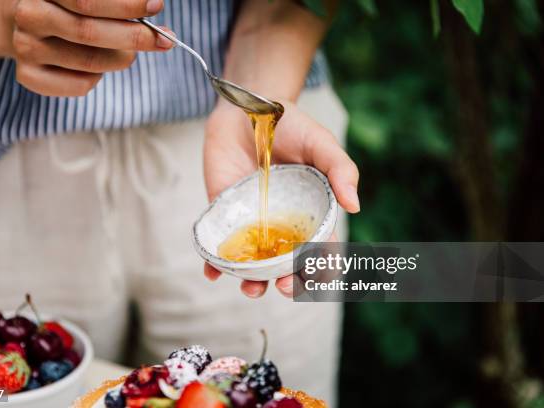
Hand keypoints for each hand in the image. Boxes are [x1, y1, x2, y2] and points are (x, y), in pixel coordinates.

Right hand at [11, 0, 172, 95]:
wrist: (22, 22)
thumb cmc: (67, 5)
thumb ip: (116, 2)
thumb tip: (156, 14)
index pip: (87, 0)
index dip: (126, 5)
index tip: (156, 6)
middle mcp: (29, 16)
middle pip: (88, 31)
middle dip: (134, 36)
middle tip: (164, 39)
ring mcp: (25, 48)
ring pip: (91, 62)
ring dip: (121, 58)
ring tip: (128, 50)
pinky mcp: (28, 76)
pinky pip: (80, 85)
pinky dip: (99, 77)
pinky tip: (99, 66)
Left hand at [203, 100, 359, 297]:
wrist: (246, 108)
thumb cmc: (290, 124)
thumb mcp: (320, 142)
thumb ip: (340, 169)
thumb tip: (355, 207)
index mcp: (311, 213)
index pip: (322, 250)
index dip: (322, 269)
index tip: (315, 275)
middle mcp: (283, 224)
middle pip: (289, 266)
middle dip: (289, 283)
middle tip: (284, 286)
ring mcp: (253, 223)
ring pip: (255, 265)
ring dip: (253, 284)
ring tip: (251, 289)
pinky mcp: (225, 215)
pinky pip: (220, 246)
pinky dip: (215, 265)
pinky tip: (212, 272)